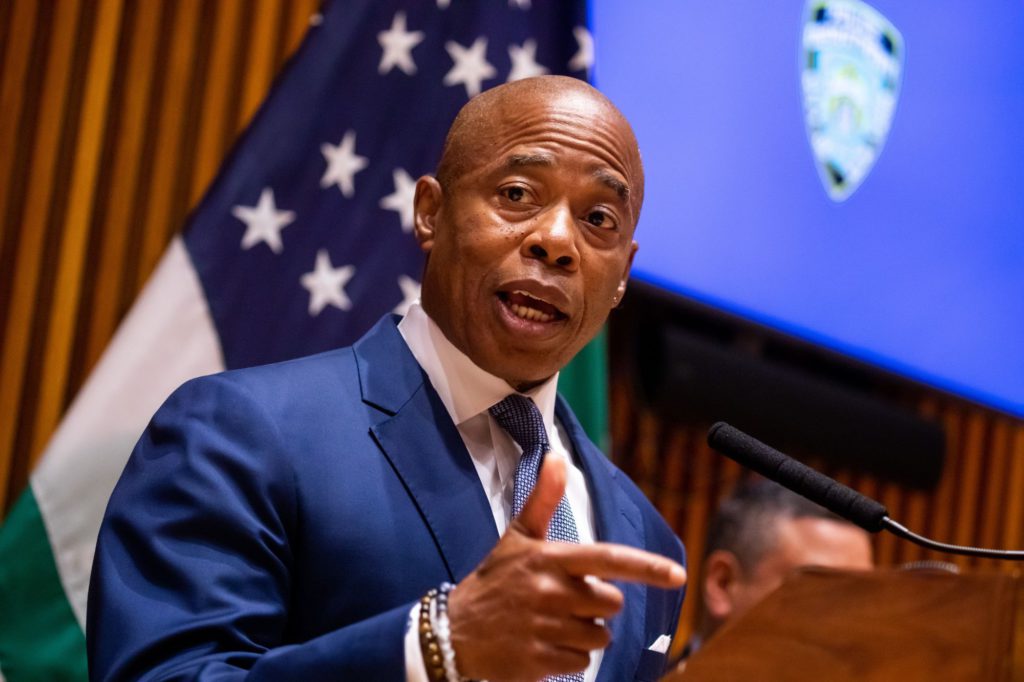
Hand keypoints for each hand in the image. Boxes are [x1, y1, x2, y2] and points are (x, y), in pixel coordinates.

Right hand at [447, 456, 685, 681]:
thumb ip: (544, 499)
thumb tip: (557, 456)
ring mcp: (545, 629)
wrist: (455, 631)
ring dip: (584, 632)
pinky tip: (544, 644)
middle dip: (597, 604)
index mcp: (550, 559)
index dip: (646, 567)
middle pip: (611, 602)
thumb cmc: (495, 580)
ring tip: (552, 622)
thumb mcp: (517, 536)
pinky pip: (582, 662)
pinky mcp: (541, 661)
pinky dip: (570, 657)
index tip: (677, 574)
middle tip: (563, 599)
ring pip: (600, 635)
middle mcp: (550, 592)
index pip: (607, 559)